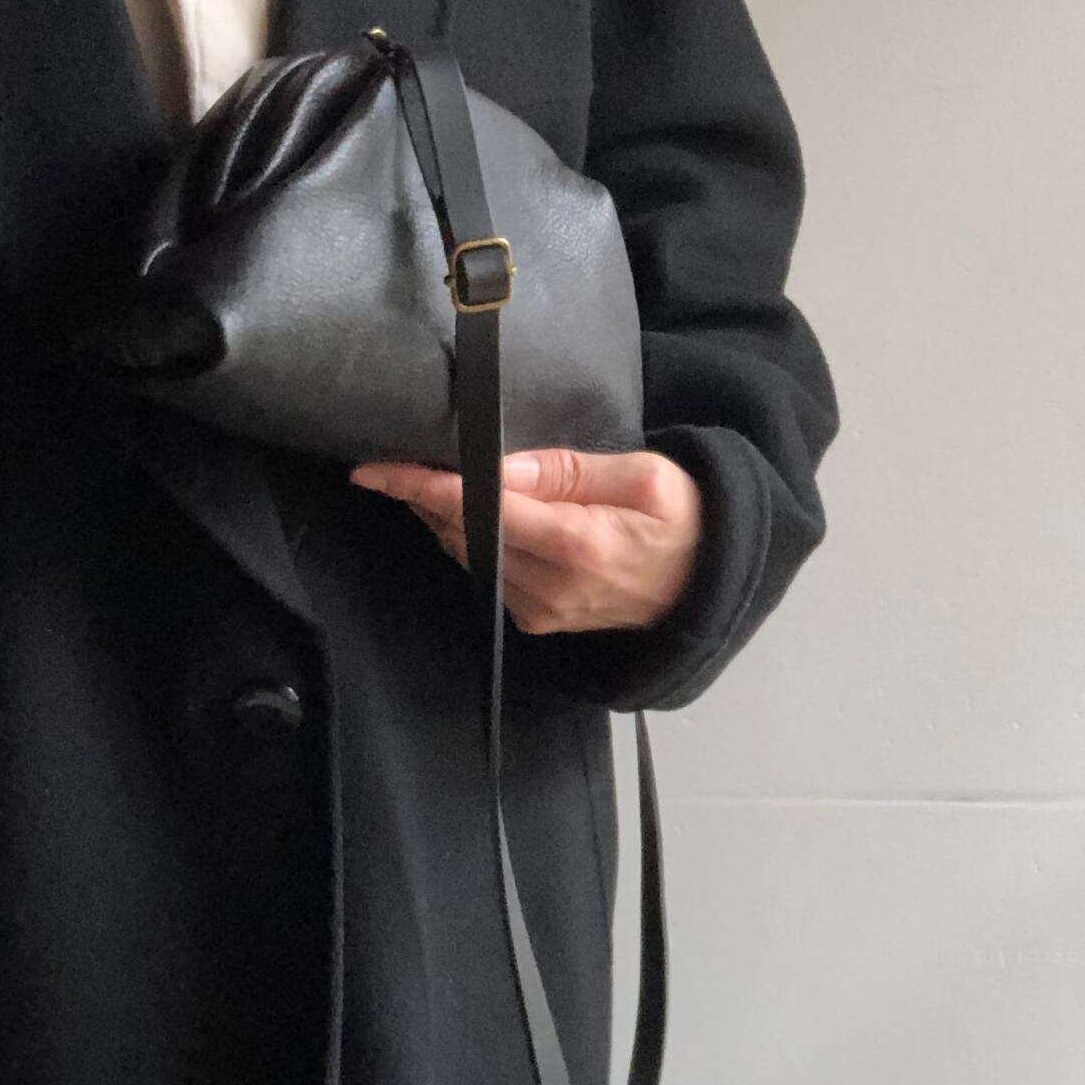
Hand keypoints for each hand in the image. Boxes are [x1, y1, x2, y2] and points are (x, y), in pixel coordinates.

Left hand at [350, 448, 702, 634]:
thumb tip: (501, 466)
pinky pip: (487, 576)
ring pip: (468, 558)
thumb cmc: (684, 520)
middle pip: (464, 537)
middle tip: (397, 462)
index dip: (425, 488)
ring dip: (442, 521)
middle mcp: (552, 587)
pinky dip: (468, 543)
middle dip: (425, 500)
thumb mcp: (645, 477)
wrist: (707, 586)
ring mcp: (542, 611)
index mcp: (579, 545)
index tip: (376, 471)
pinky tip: (465, 517)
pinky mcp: (538, 622)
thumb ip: (571, 471)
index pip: (483, 511)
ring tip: (424, 482)